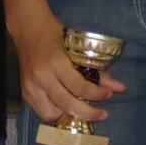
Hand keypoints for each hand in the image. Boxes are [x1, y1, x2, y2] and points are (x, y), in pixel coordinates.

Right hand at [14, 11, 120, 130]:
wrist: (27, 27)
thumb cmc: (55, 34)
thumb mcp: (77, 48)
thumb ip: (98, 70)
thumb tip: (120, 88)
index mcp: (55, 63)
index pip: (79, 87)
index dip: (97, 95)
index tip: (109, 95)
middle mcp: (41, 77)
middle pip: (67, 105)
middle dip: (88, 114)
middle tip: (103, 114)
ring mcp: (30, 86)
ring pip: (52, 115)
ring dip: (69, 116)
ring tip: (83, 112)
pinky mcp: (25, 92)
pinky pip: (41, 112)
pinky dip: (57, 114)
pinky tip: (68, 109)